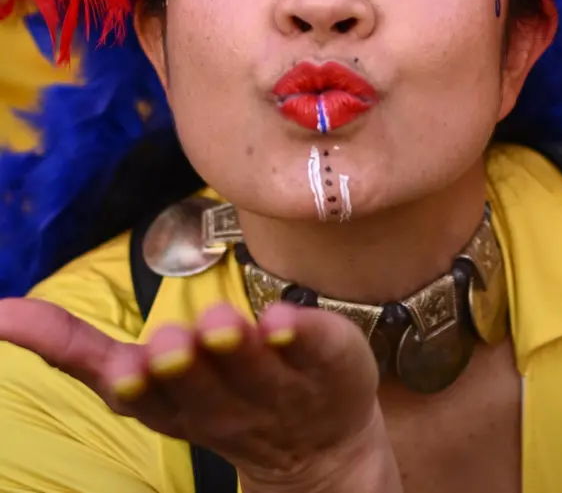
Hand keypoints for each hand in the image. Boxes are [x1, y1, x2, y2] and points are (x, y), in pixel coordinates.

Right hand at [0, 297, 401, 491]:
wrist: (321, 445)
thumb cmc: (217, 394)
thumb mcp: (145, 382)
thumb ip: (79, 351)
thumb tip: (1, 313)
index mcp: (173, 406)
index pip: (140, 398)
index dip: (133, 385)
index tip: (125, 371)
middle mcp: (225, 404)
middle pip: (199, 387)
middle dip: (181, 365)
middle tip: (170, 346)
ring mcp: (283, 390)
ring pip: (255, 369)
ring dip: (235, 349)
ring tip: (221, 327)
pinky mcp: (331, 368)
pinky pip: (318, 349)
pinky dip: (303, 334)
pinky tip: (287, 320)